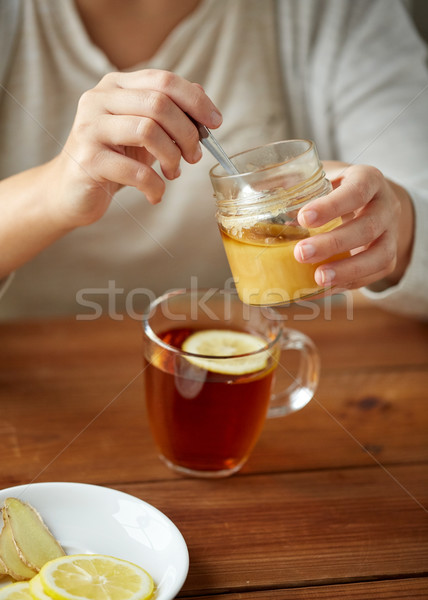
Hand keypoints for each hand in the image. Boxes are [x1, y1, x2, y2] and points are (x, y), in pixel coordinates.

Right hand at [53, 69, 221, 226]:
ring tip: (172, 174)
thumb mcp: (142, 132)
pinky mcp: (88, 160)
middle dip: (187, 133)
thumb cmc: (113, 160)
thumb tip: (202, 98)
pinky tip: (155, 194)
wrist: (71, 190)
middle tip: (193, 156)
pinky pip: (135, 171)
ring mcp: (90, 128)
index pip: (164, 81)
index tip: (215, 123)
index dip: (196, 101)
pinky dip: (155, 186)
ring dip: (172, 158)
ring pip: (148, 131)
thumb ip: (168, 112)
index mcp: (116, 86)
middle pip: (159, 104)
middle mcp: (99, 99)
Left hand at [293, 162, 414, 290]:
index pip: (357, 190)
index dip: (332, 206)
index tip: (303, 218)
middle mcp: (385, 206)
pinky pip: (372, 275)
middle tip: (301, 253)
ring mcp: (390, 234)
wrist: (370, 201)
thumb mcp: (319, 175)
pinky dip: (347, 284)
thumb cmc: (335, 188)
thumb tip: (253, 189)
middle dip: (334, 243)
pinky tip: (321, 289)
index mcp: (368, 179)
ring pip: (379, 256)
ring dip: (347, 270)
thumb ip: (293, 181)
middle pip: (368, 227)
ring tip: (318, 279)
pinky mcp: (386, 258)